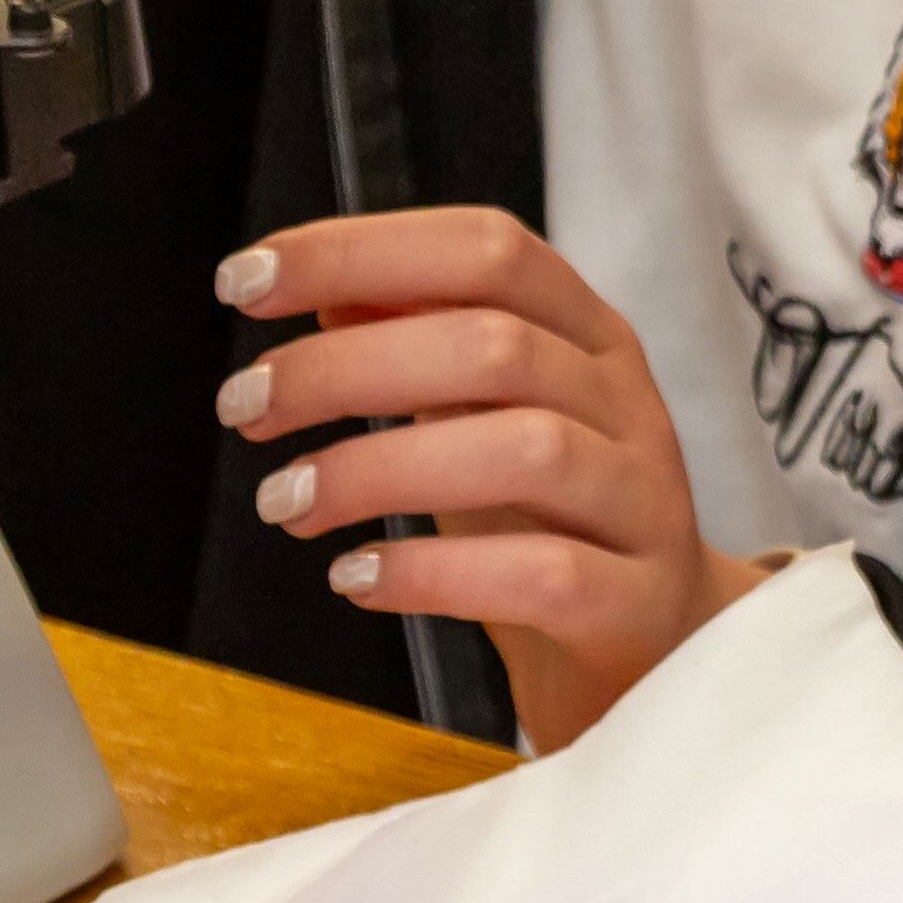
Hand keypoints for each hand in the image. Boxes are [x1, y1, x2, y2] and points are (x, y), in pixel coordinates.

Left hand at [211, 208, 782, 746]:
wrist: (658, 653)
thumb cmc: (552, 524)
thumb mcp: (483, 419)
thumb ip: (417, 346)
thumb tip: (319, 288)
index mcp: (586, 336)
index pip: (485, 249)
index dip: (361, 250)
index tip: (246, 280)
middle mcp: (625, 402)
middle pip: (495, 345)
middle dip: (345, 366)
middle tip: (244, 407)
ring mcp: (641, 502)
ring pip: (527, 450)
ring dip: (379, 469)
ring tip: (286, 500)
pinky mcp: (635, 603)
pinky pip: (542, 574)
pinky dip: (434, 574)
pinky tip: (356, 578)